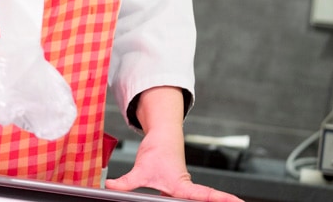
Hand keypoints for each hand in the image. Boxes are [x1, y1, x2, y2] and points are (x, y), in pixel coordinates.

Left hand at [105, 129, 244, 201]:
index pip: (203, 196)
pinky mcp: (183, 190)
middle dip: (222, 200)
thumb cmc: (157, 151)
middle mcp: (187, 190)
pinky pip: (196, 199)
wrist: (163, 137)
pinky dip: (208, 200)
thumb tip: (110, 187)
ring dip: (217, 200)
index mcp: (181, 186)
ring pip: (200, 200)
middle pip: (206, 200)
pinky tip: (222, 201)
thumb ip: (126, 183)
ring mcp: (187, 190)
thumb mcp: (139, 170)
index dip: (219, 199)